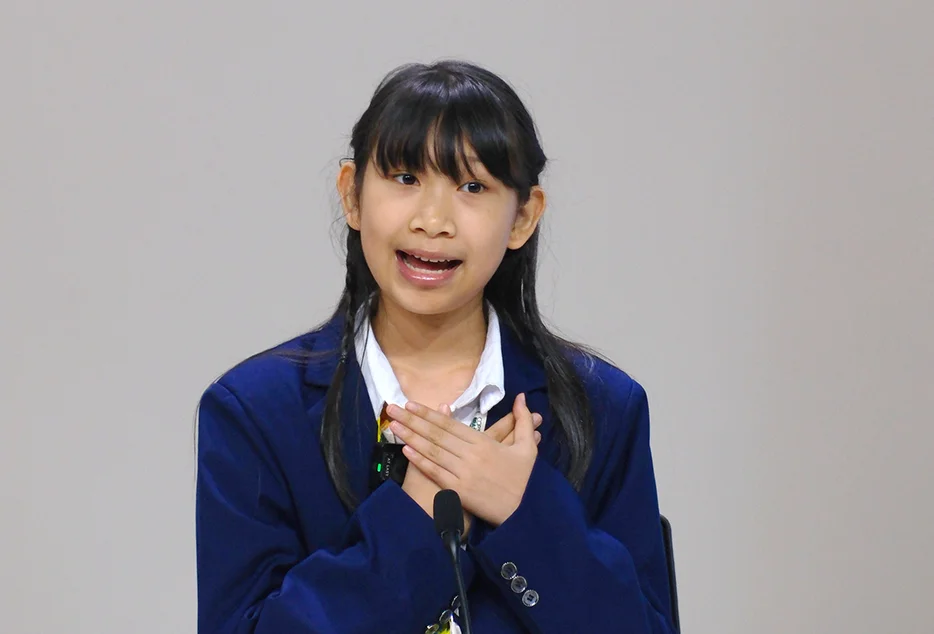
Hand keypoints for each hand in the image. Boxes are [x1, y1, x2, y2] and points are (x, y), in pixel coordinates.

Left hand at [388, 393, 539, 526]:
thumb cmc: (524, 480)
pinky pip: (435, 473)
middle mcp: (470, 455)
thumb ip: (523, 421)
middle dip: (412, 420)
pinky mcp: (458, 490)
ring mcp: (462, 473)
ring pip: (432, 451)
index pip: (450, 424)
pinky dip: (420, 461)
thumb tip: (521, 396)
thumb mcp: (527, 448)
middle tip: (391, 409)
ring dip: (411, 437)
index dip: (428, 413)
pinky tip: (406, 450)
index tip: (410, 403)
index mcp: (484, 443)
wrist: (523, 513)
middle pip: (436, 434)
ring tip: (393, 426)